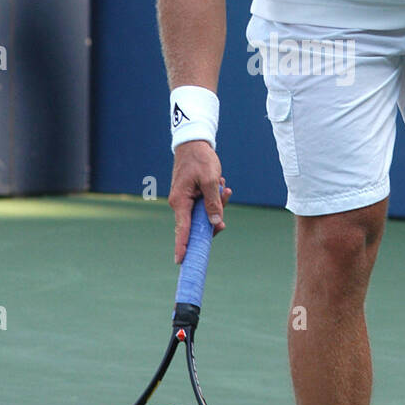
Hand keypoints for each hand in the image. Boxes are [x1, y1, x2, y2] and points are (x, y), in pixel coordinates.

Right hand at [168, 141, 231, 263]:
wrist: (194, 143)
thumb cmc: (200, 159)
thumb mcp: (210, 180)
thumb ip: (213, 203)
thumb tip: (215, 223)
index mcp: (180, 202)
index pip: (182, 229)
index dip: (182, 246)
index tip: (181, 261)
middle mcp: (181, 204)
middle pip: (197, 224)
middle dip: (214, 217)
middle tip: (224, 195)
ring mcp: (186, 201)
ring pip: (204, 215)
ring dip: (217, 204)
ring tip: (223, 185)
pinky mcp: (192, 198)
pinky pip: (205, 206)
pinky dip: (215, 199)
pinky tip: (221, 185)